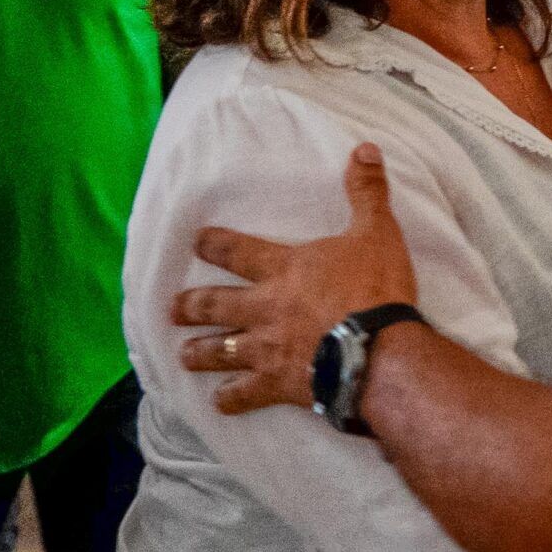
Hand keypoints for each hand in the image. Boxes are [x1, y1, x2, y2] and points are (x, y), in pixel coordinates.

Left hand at [176, 143, 419, 415]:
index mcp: (284, 269)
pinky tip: (218, 401)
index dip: (214, 244)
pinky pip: (243, 394)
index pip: (237, 250)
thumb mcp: (378, 233)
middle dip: (191, 305)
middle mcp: (264, 307)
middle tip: (173, 307)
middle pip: (215, 304)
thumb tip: (365, 149)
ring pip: (220, 350)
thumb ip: (367, 193)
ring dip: (198, 352)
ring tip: (183, 354)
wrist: (376, 353)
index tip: (195, 241)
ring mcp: (266, 348)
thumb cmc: (375, 291)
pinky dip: (229, 399)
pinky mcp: (275, 384)